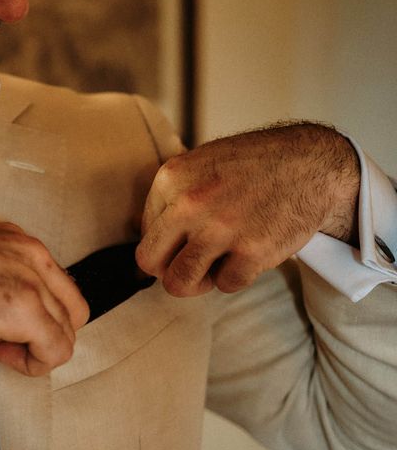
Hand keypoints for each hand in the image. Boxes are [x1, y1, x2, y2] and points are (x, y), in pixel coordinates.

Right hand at [0, 223, 88, 374]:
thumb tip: (8, 326)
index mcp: (20, 240)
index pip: (59, 287)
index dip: (36, 315)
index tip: (1, 325)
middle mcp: (33, 254)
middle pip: (71, 311)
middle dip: (43, 334)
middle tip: (3, 342)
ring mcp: (31, 280)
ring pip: (66, 333)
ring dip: (35, 349)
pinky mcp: (23, 309)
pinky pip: (56, 351)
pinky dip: (34, 363)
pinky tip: (0, 355)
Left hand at [135, 123, 359, 296]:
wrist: (310, 164)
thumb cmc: (249, 167)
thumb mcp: (198, 165)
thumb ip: (169, 199)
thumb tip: (140, 237)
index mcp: (171, 178)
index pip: (144, 234)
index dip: (164, 244)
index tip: (185, 241)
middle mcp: (190, 203)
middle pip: (151, 263)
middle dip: (168, 270)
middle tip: (191, 264)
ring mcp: (221, 228)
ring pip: (180, 283)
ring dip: (197, 282)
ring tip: (215, 264)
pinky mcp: (252, 251)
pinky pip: (225, 285)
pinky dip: (236, 276)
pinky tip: (247, 254)